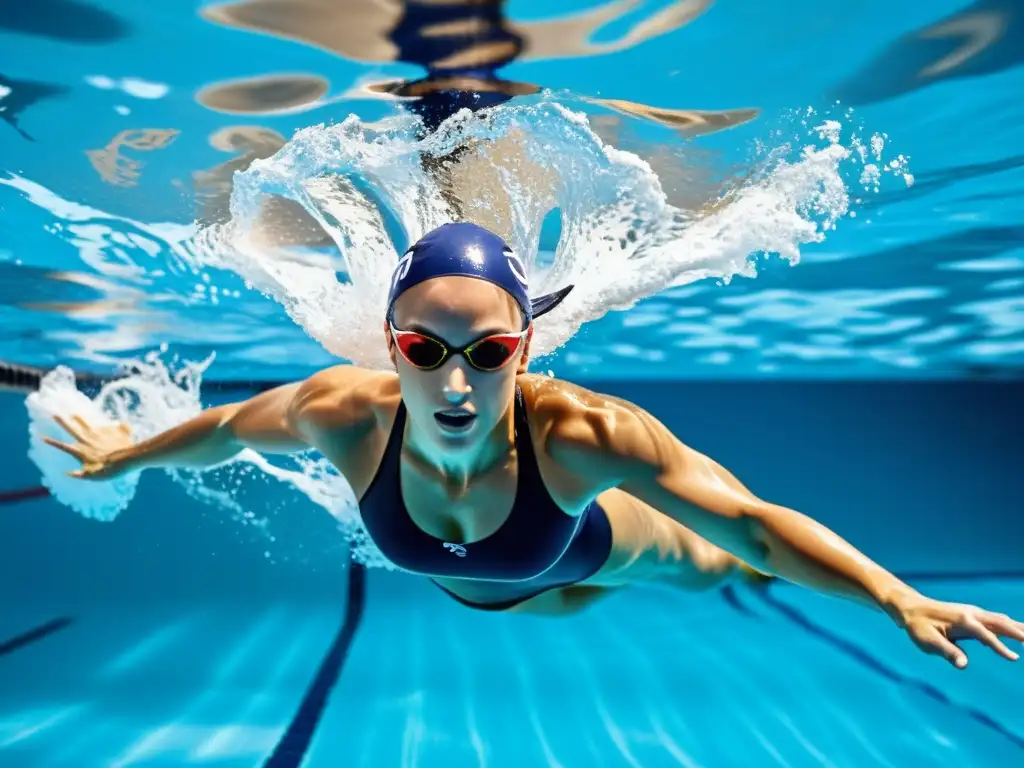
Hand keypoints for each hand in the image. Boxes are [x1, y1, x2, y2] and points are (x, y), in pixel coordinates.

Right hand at [43, 415, 133, 479]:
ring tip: (73, 414)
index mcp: (80, 451)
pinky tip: (113, 423)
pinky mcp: (110, 431)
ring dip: (79, 419)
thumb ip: (79, 474)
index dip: (52, 442)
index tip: (42, 437)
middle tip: (54, 414)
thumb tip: (66, 473)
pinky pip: (107, 426)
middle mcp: (87, 440)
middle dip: (62, 422)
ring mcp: (98, 434)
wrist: (127, 459)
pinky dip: (108, 426)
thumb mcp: (92, 476)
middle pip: (72, 429)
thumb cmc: (109, 471)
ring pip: (85, 424)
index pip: (62, 446)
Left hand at [898, 595, 1023, 668]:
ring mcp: (974, 613)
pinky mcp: (974, 616)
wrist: (912, 608)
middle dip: (1020, 633)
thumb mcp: (928, 641)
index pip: (986, 635)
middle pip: (1001, 623)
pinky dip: (1011, 627)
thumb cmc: (918, 626)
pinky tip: (1020, 635)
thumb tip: (963, 665)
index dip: (1000, 647)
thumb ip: (947, 652)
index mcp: (962, 620)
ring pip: (1002, 621)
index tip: (1015, 658)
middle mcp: (972, 614)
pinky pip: (997, 621)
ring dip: (1019, 628)